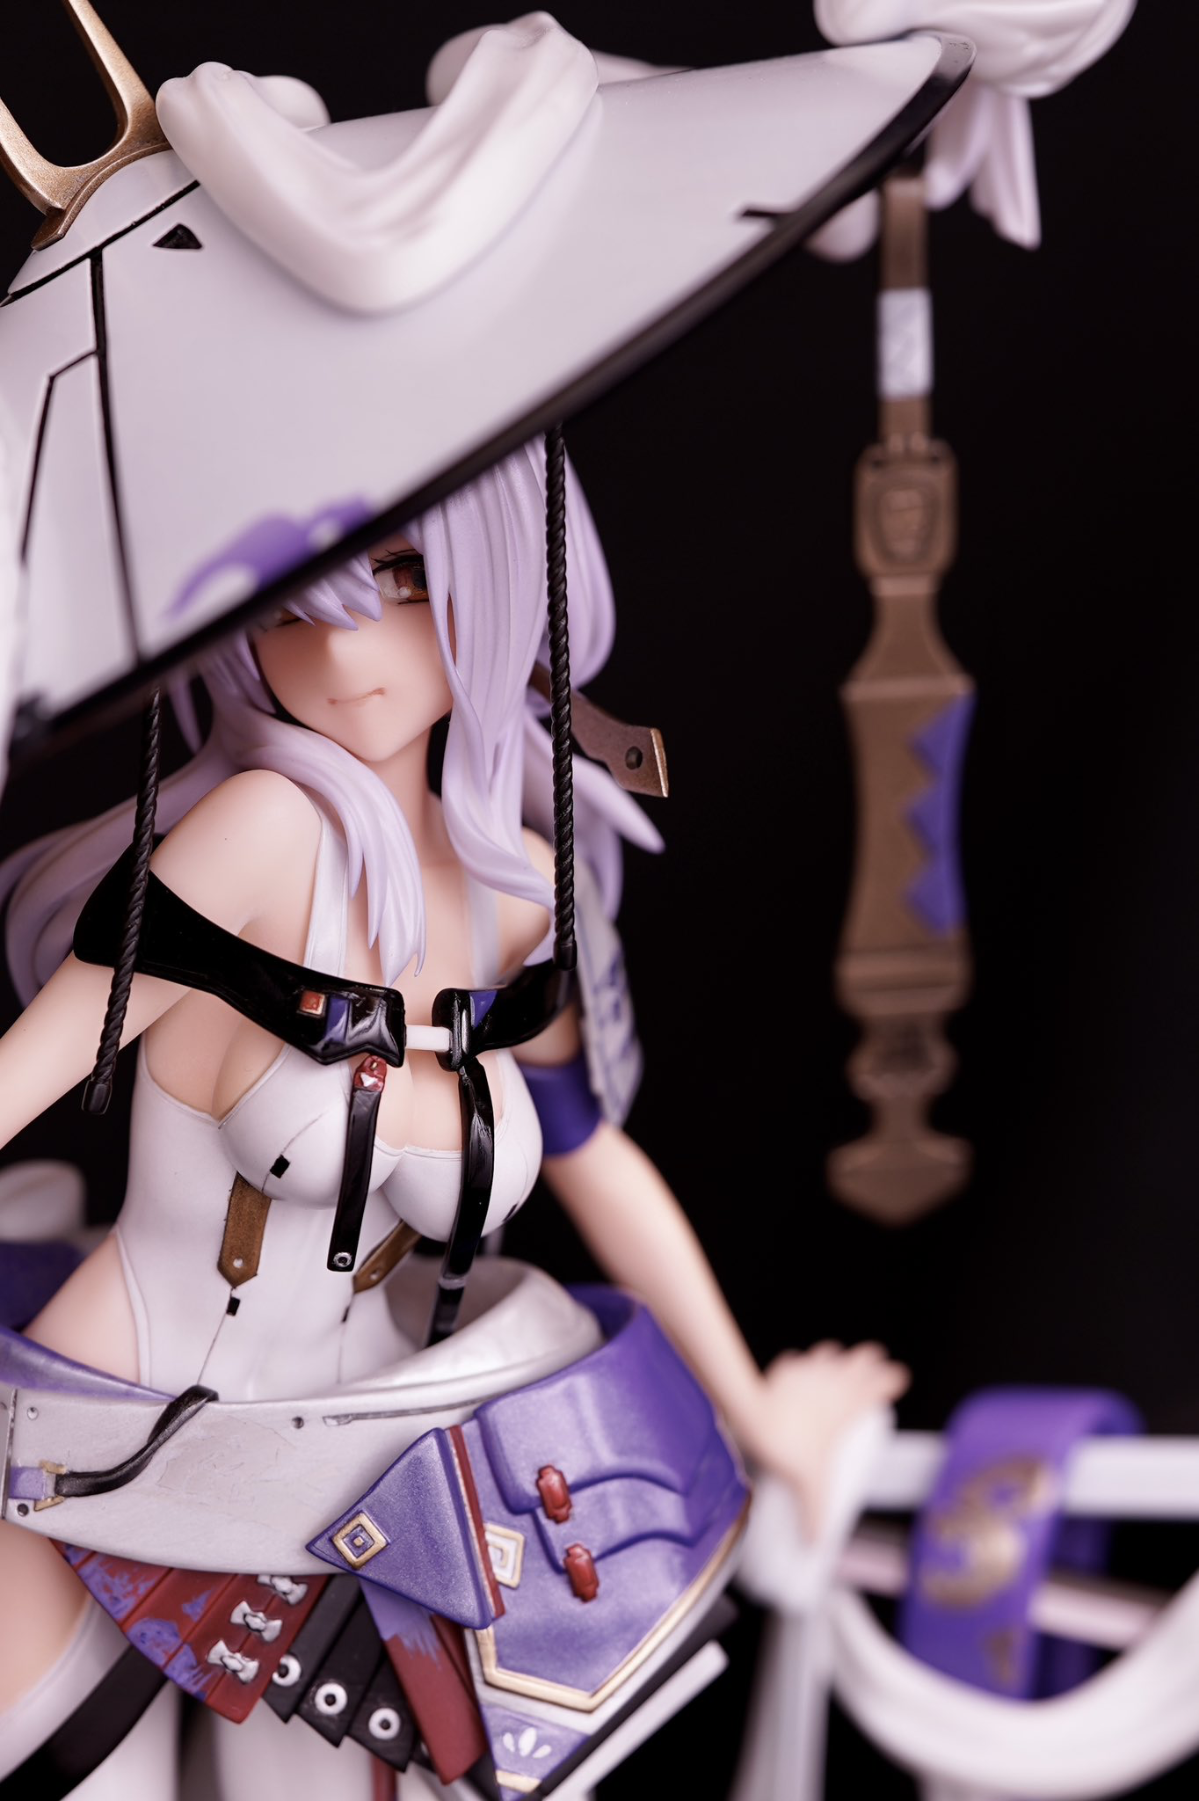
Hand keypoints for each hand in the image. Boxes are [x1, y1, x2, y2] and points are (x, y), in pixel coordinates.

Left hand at [742, 1341, 908, 1539]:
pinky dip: (801, 1366)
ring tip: (835, 1369)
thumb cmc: (787, 1443)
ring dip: (836, 1360)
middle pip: (864, 1358)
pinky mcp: (788, 1366)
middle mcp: (837, 1380)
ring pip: (833, 1353)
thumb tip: (815, 1541)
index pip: (886, 1380)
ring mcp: (812, 1368)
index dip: (893, 1379)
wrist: (752, 1415)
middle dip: (869, 1363)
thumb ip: (815, 1512)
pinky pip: (799, 1360)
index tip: (896, 1382)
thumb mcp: (808, 1484)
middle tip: (870, 1370)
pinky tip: (797, 1375)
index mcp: (852, 1403)